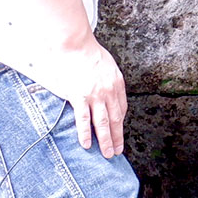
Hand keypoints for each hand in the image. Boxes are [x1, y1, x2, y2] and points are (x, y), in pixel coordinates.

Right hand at [41, 40, 126, 157]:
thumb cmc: (89, 52)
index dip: (120, 123)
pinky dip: (85, 134)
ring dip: (105, 140)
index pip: (121, 108)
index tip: (119, 132)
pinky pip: (83, 119)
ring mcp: (95, 95)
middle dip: (117, 137)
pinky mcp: (79, 97)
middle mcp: (109, 91)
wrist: (75, 44)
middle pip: (115, 119)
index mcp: (117, 83)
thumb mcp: (108, 65)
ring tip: (107, 153)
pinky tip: (87, 144)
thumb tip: (108, 91)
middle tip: (117, 151)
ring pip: (102, 123)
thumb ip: (109, 79)